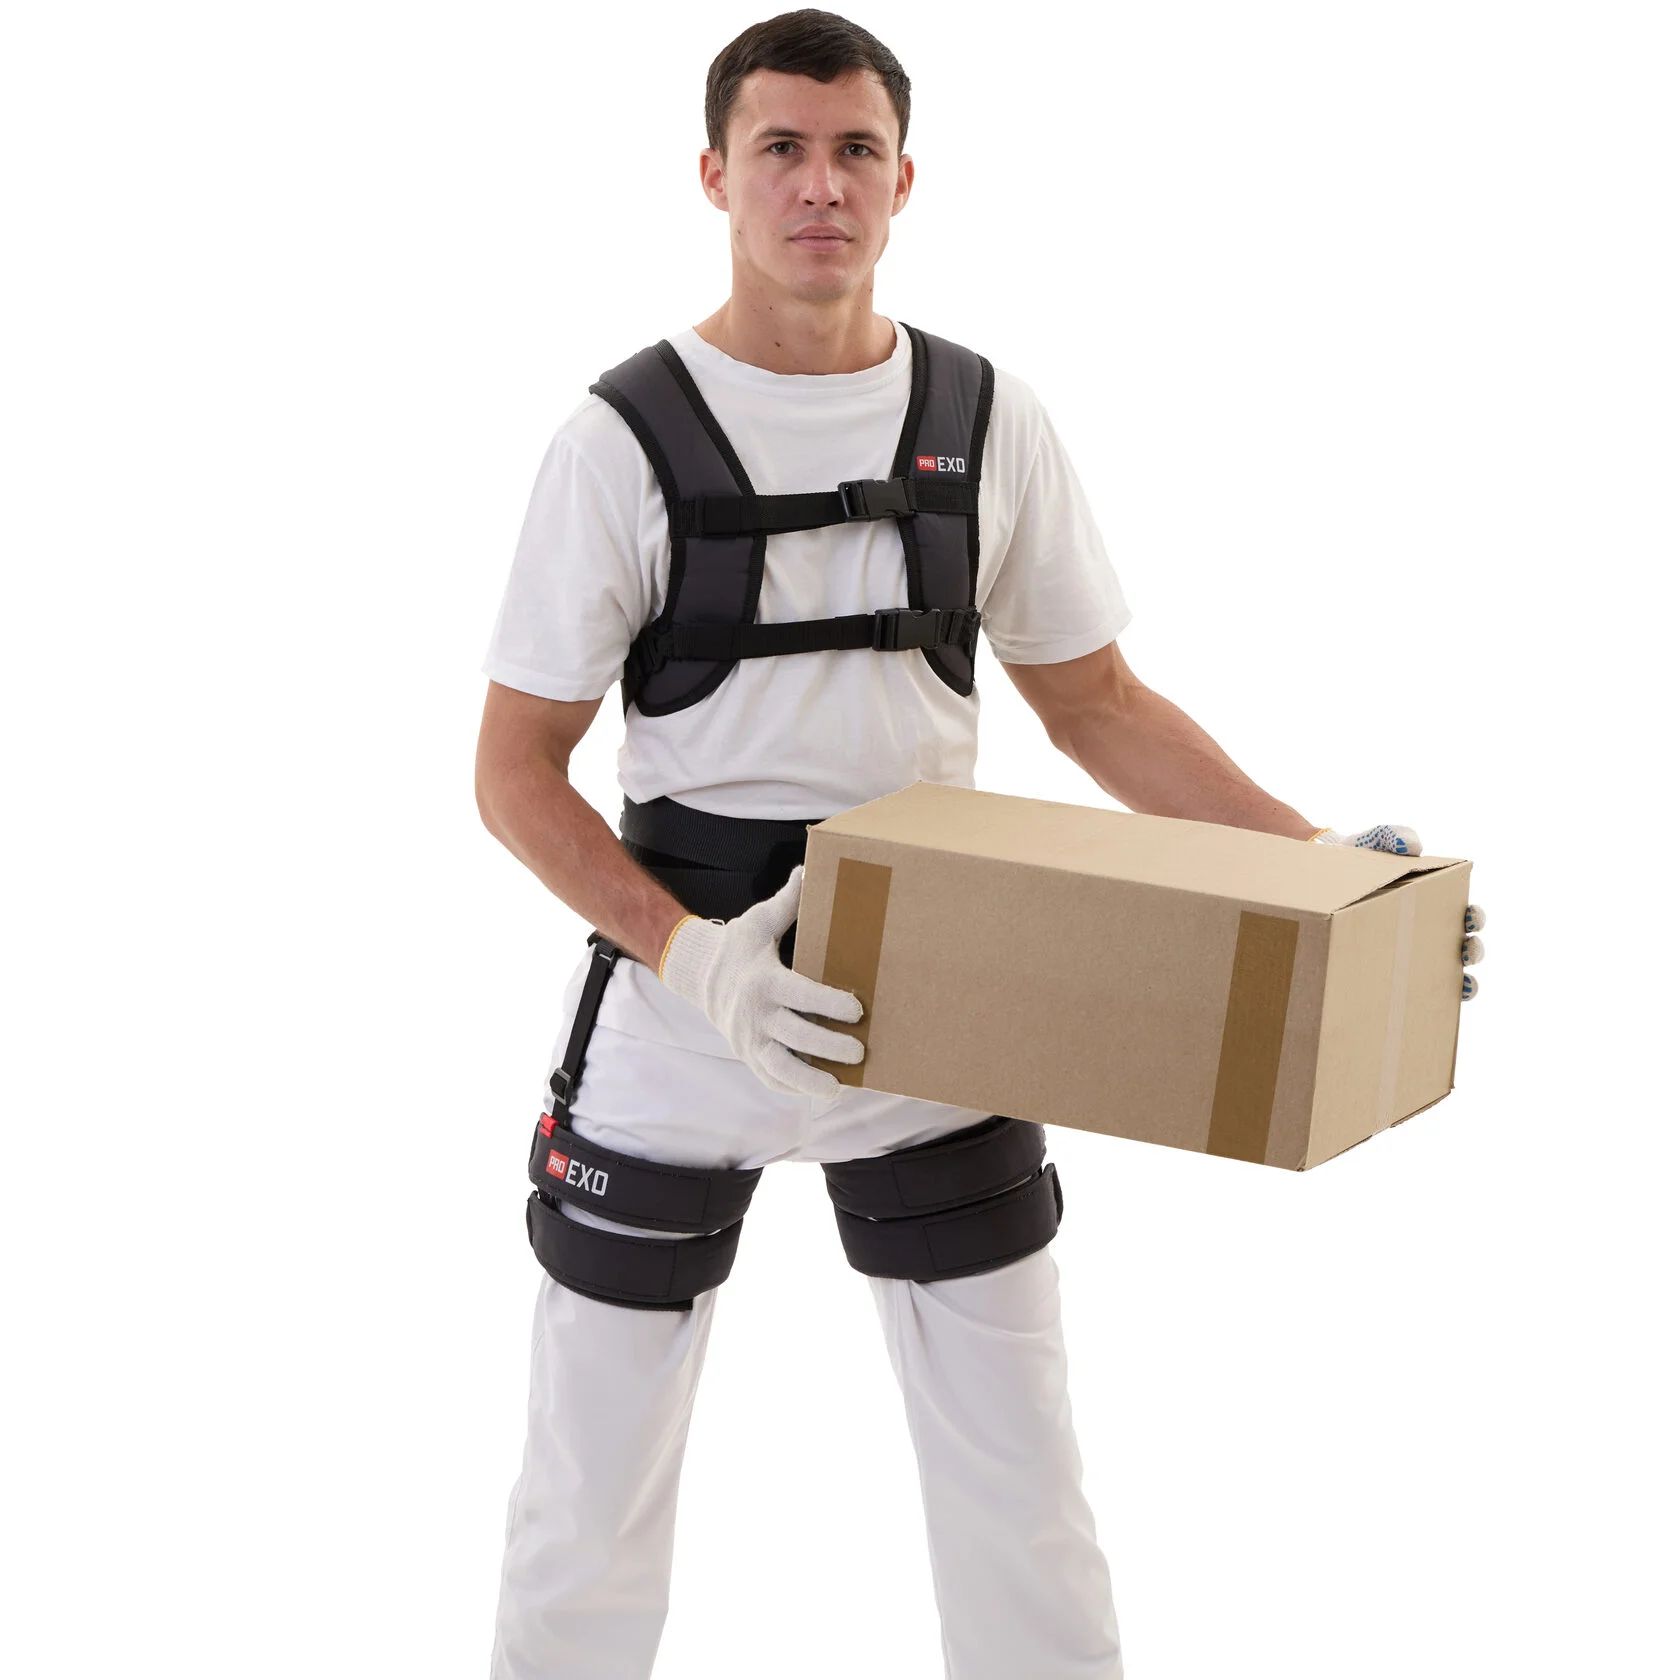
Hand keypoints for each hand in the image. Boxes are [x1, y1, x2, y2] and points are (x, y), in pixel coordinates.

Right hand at [657, 864, 866, 1096]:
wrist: (702, 977)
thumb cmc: (741, 947)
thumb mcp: (759, 921)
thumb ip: (788, 902)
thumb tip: (808, 868)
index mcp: (763, 980)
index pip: (801, 995)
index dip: (829, 1003)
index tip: (857, 1009)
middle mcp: (756, 1014)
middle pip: (796, 1035)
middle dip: (830, 1046)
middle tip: (860, 1050)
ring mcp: (750, 1039)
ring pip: (780, 1066)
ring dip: (811, 1078)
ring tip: (839, 1086)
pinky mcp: (748, 1056)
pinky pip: (770, 1078)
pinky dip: (794, 1087)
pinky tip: (821, 1090)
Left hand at [1311, 823, 1486, 999]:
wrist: (1321, 874)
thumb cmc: (1358, 857)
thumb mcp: (1374, 842)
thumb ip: (1392, 836)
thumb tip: (1411, 845)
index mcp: (1436, 901)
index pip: (1467, 913)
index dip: (1475, 918)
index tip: (1469, 917)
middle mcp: (1429, 930)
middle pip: (1465, 946)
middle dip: (1473, 951)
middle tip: (1465, 951)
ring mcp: (1410, 951)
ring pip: (1447, 975)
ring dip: (1461, 983)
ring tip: (1461, 987)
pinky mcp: (1385, 966)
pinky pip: (1411, 988)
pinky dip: (1423, 998)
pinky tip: (1420, 1005)